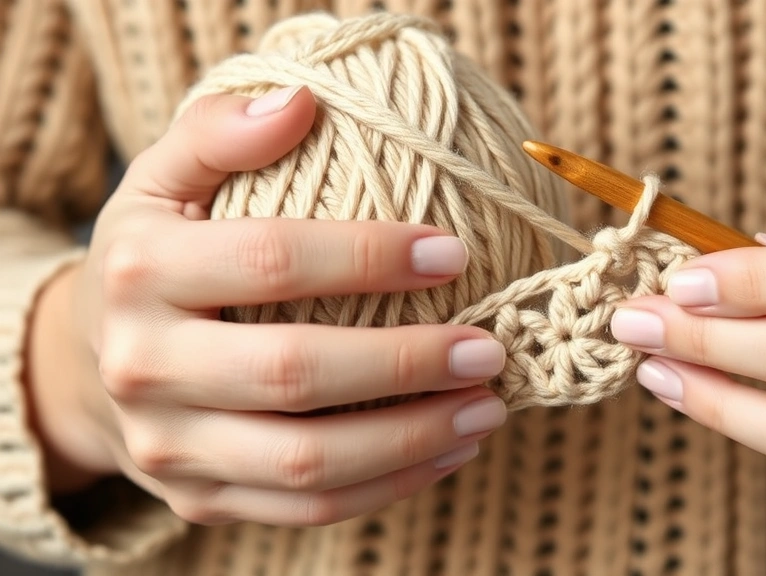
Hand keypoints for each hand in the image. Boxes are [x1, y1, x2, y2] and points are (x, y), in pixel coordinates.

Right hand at [30, 86, 508, 525]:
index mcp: (141, 271)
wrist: (88, 362)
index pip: (271, 260)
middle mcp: (145, 366)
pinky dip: (387, 489)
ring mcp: (170, 446)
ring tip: (486, 412)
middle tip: (488, 351)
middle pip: (294, 374)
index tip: (455, 252)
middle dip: (407, 365)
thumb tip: (303, 103)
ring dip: (412, 442)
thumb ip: (221, 132)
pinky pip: (304, 511)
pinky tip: (447, 453)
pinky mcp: (197, 499)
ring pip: (306, 464)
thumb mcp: (162, 179)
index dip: (369, 256)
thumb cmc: (154, 256)